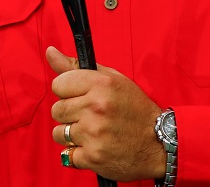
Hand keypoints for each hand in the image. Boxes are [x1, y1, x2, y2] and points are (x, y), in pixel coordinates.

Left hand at [47, 46, 165, 181]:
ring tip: (92, 133)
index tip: (80, 97)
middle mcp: (96, 107)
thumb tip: (50, 52)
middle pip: (56, 110)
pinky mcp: (93, 157)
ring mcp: (94, 134)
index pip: (58, 84)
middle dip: (69, 114)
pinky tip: (95, 147)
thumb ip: (76, 66)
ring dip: (71, 135)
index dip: (68, 92)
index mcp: (101, 84)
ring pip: (58, 133)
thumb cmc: (134, 109)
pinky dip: (79, 154)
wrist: (159, 144)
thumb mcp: (111, 79)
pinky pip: (67, 155)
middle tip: (90, 116)